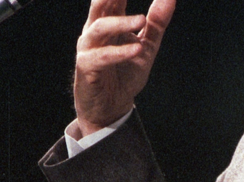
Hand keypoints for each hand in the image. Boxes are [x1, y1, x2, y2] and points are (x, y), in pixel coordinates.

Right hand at [73, 0, 174, 135]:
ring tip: (141, 21)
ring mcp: (89, 48)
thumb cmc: (124, 74)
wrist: (111, 108)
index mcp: (109, 20)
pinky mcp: (87, 69)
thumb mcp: (147, 46)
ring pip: (99, 28)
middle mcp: (95, 30)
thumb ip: (156, 23)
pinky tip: (136, 49)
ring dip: (120, 23)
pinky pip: (101, 57)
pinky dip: (119, 53)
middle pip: (100, 3)